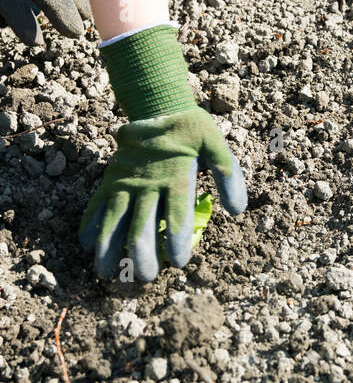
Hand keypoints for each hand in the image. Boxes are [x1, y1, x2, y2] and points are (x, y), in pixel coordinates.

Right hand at [78, 105, 246, 282]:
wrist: (159, 105)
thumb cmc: (192, 131)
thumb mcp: (217, 146)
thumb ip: (228, 176)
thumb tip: (237, 210)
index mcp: (176, 176)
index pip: (175, 214)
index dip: (176, 240)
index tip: (179, 262)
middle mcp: (148, 183)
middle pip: (142, 224)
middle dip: (142, 254)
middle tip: (146, 277)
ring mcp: (125, 182)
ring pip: (114, 219)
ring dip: (109, 248)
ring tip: (108, 273)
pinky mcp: (111, 179)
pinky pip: (96, 203)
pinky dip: (89, 223)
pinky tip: (86, 245)